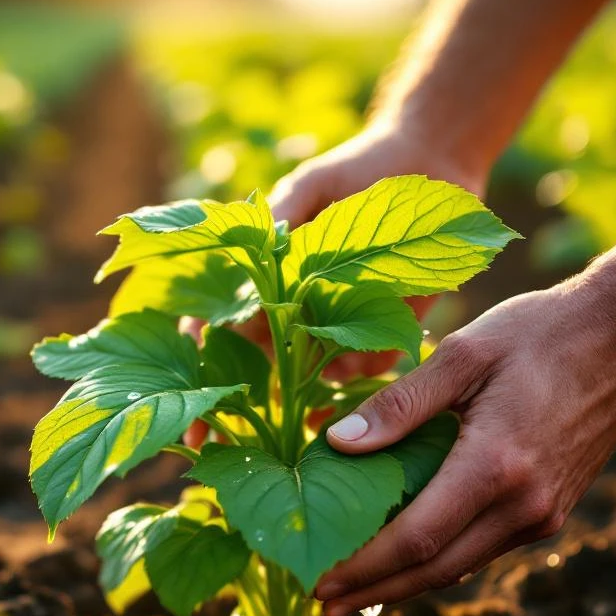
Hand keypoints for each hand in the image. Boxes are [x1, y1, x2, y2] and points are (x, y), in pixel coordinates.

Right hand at [182, 122, 490, 445]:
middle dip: (231, 407)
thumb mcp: (311, 187)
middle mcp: (297, 313)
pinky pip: (363, 378)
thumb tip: (257, 250)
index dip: (200, 365)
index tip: (186, 399)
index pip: (221, 328)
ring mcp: (340, 330)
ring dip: (292, 406)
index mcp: (268, 282)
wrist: (429, 167)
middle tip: (214, 447)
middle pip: (257, 368)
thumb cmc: (359, 169)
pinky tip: (340, 403)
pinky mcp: (385, 338)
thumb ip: (282, 218)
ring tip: (280, 436)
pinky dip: (350, 391)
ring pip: (307, 382)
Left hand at [315, 282, 615, 615]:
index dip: (365, 568)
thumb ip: (400, 404)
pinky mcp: (552, 510)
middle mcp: (524, 504)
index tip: (321, 585)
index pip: (416, 539)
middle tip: (328, 605)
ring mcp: (543, 513)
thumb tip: (338, 443)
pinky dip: (442, 559)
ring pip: (461, 565)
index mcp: (496, 466)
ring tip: (358, 589)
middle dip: (377, 592)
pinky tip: (411, 557)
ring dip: (406, 584)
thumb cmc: (540, 333)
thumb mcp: (463, 353)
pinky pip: (485, 548)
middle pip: (435, 568)